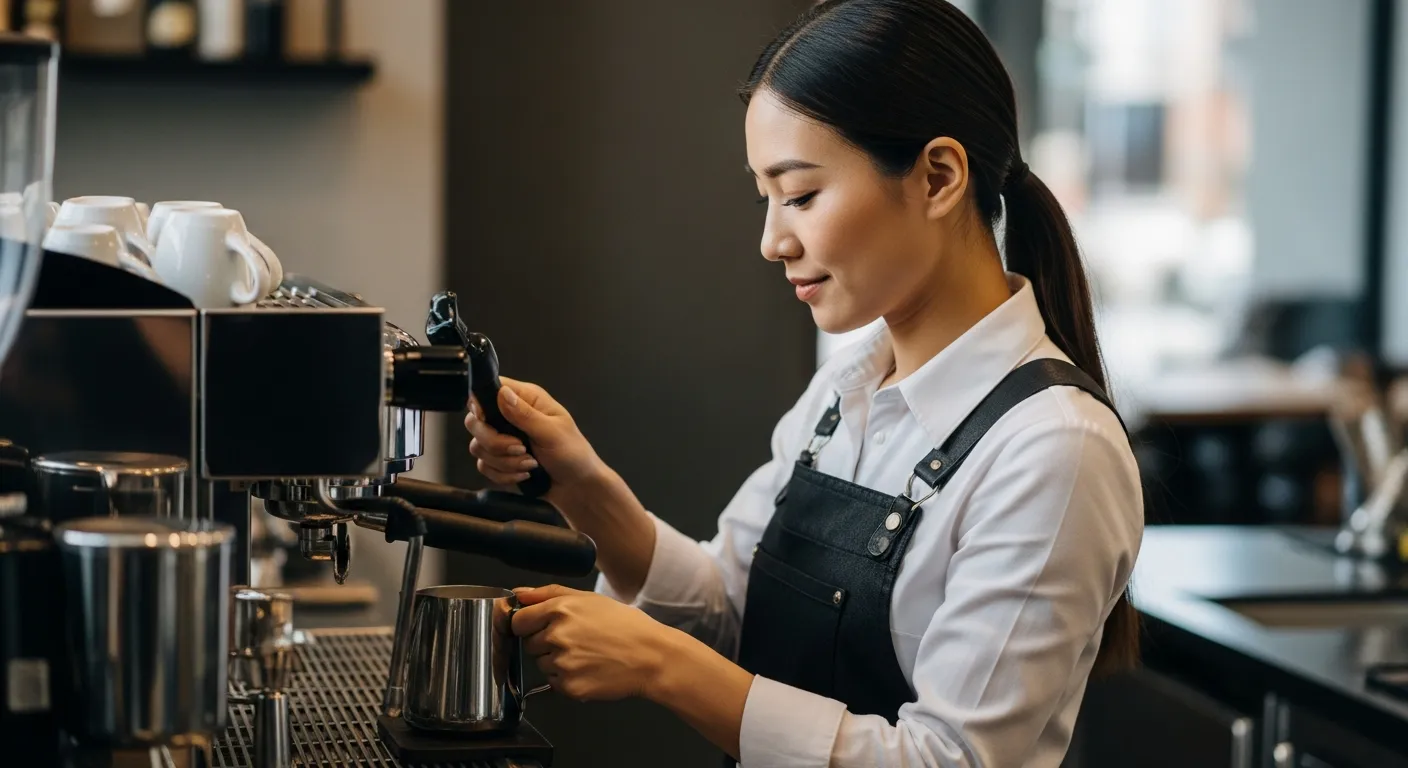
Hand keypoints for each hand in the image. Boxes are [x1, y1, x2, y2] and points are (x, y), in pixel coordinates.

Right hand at [465, 377, 604, 498]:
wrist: (577, 487)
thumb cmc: (574, 454)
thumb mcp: (552, 432)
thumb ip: (525, 414)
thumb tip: (502, 393)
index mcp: (526, 400)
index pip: (490, 389)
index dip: (480, 403)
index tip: (486, 420)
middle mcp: (511, 416)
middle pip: (475, 422)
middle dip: (494, 442)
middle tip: (521, 449)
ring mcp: (504, 439)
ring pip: (478, 447)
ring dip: (504, 462)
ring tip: (530, 465)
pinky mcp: (501, 460)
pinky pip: (484, 466)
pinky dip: (504, 475)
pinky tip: (525, 475)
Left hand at [511, 585, 676, 701]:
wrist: (652, 656)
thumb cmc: (625, 625)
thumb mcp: (589, 598)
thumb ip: (548, 593)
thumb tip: (518, 593)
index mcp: (560, 609)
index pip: (518, 621)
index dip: (527, 624)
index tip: (538, 627)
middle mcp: (557, 636)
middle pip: (528, 643)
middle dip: (545, 642)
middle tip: (574, 640)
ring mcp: (562, 663)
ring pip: (541, 664)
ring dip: (556, 661)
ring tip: (585, 655)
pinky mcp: (569, 686)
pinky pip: (554, 682)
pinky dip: (567, 678)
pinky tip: (588, 669)